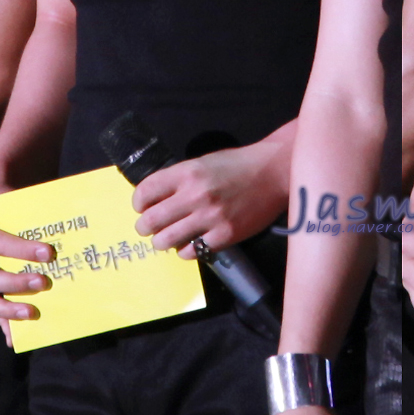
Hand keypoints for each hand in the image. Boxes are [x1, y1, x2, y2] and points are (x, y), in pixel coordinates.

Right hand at [0, 191, 53, 343]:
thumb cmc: (1, 200)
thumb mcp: (7, 199)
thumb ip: (24, 213)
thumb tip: (61, 225)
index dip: (21, 249)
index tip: (48, 253)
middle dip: (14, 284)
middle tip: (44, 283)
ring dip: (7, 310)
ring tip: (32, 314)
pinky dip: (1, 324)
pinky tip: (14, 338)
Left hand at [133, 143, 287, 257]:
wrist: (274, 171)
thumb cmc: (238, 164)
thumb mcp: (204, 162)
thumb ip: (180, 179)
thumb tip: (155, 199)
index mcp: (188, 172)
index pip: (145, 192)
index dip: (138, 203)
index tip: (142, 207)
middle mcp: (195, 194)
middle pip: (150, 221)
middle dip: (145, 226)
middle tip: (151, 227)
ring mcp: (210, 217)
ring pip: (165, 240)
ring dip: (163, 241)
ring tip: (170, 237)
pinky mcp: (225, 235)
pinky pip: (191, 252)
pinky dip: (187, 249)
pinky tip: (193, 241)